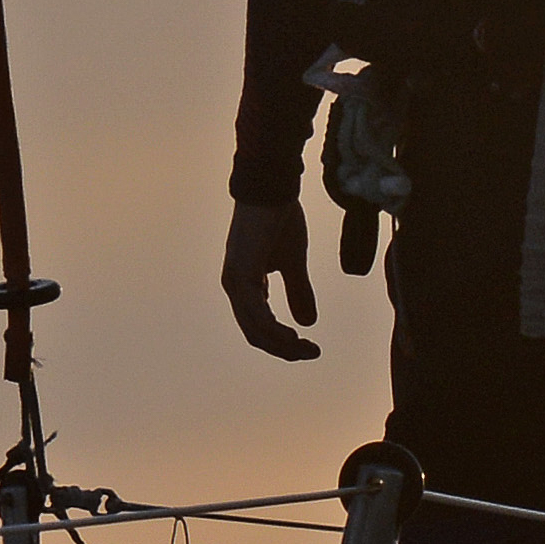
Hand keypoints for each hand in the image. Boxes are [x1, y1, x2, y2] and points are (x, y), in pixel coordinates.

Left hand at [222, 194, 322, 361]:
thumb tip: (307, 322)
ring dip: (281, 343)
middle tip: (310, 353)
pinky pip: (256, 313)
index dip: (282, 342)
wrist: (272, 190)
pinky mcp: (242, 274)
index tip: (309, 348)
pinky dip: (274, 329)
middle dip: (283, 349)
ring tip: (305, 348)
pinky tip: (293, 335)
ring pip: (255, 328)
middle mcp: (234, 287)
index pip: (258, 326)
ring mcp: (235, 281)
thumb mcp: (294, 262)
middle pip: (255, 333)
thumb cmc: (279, 220)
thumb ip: (298, 291)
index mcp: (244, 285)